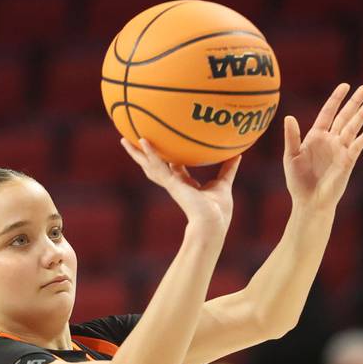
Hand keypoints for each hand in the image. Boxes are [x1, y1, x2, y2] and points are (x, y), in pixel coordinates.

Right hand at [121, 138, 240, 230]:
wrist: (213, 223)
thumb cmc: (219, 211)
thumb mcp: (224, 184)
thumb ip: (228, 169)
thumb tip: (238, 154)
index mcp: (186, 186)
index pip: (175, 170)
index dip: (169, 159)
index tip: (165, 147)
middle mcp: (175, 184)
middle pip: (155, 167)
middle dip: (144, 156)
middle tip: (133, 143)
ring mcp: (171, 184)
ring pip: (149, 166)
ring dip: (137, 153)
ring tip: (124, 140)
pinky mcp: (171, 184)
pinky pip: (158, 166)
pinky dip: (150, 154)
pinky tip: (142, 141)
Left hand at [283, 83, 362, 209]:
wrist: (310, 201)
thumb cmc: (298, 181)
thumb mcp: (291, 156)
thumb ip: (292, 137)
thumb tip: (289, 116)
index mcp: (316, 136)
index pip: (328, 113)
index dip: (336, 99)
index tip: (345, 86)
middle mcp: (330, 140)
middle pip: (345, 116)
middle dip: (355, 102)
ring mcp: (340, 150)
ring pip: (353, 128)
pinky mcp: (348, 161)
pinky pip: (358, 145)